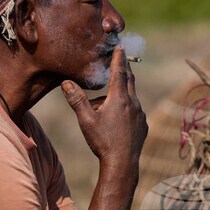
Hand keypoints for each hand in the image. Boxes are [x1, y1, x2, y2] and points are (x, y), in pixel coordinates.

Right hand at [61, 47, 146, 169]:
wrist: (123, 164)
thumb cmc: (103, 142)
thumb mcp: (86, 120)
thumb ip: (77, 100)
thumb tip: (66, 82)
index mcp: (119, 98)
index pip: (119, 71)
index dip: (118, 57)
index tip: (120, 45)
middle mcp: (133, 103)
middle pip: (129, 80)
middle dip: (123, 70)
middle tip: (120, 61)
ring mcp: (140, 114)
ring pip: (130, 98)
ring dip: (120, 95)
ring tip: (105, 105)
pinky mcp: (143, 125)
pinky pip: (135, 111)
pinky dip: (126, 109)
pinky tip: (117, 120)